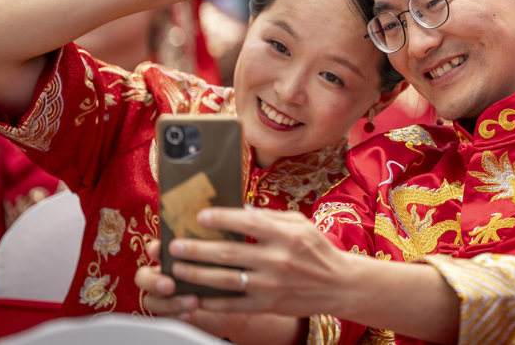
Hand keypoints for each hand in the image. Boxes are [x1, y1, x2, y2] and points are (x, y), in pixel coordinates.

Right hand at [135, 240, 250, 337]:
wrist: (240, 295)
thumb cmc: (231, 266)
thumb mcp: (228, 251)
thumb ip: (223, 236)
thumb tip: (239, 209)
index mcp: (174, 255)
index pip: (156, 249)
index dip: (154, 249)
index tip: (160, 249)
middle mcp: (165, 274)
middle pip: (144, 277)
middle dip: (153, 281)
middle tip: (170, 285)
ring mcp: (166, 296)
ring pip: (152, 300)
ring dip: (170, 302)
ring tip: (192, 301)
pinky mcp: (173, 314)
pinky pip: (165, 318)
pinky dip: (176, 316)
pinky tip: (189, 315)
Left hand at [166, 207, 347, 317]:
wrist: (339, 285)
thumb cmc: (318, 250)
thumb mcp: (300, 224)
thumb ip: (270, 216)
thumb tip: (240, 210)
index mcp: (285, 235)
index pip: (247, 222)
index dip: (221, 218)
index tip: (200, 215)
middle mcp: (277, 259)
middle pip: (228, 252)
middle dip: (197, 248)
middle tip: (175, 244)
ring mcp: (271, 284)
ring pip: (225, 279)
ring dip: (197, 273)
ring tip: (177, 268)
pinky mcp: (268, 304)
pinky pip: (234, 304)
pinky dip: (212, 301)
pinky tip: (194, 296)